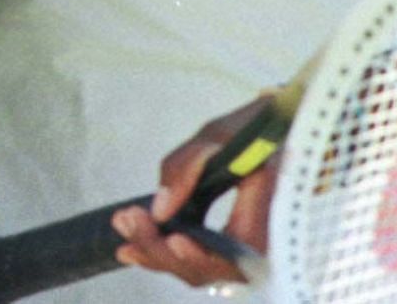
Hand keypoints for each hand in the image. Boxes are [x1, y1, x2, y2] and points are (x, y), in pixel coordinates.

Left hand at [111, 96, 275, 288]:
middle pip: (204, 267)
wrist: (272, 128)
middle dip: (161, 249)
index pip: (231, 256)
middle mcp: (255, 246)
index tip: (174, 239)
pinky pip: (191, 257)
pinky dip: (161, 251)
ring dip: (155, 249)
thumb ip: (187, 169)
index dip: (199, 255)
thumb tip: (161, 209)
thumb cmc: (252, 129)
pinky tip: (132, 245)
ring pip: (193, 267)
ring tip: (124, 224)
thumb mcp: (220, 136)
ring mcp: (238, 250)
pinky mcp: (221, 244)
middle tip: (130, 221)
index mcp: (267, 221)